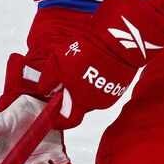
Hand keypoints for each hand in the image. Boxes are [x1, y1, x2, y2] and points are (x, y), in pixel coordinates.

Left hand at [39, 0, 163, 127]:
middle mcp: (94, 103)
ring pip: (90, 97)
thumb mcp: (59, 64)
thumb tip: (45, 92)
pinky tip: (95, 66)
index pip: (66, 121)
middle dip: (70, 98)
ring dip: (84, 88)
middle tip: (65, 81)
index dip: (57, 118)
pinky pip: (102, 87)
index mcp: (79, 101)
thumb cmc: (87, 52)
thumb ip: (49, 82)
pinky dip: (96, 81)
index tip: (51, 108)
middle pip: (78, 108)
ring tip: (82, 68)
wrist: (118, 41)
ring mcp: (108, 94)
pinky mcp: (118, 85)